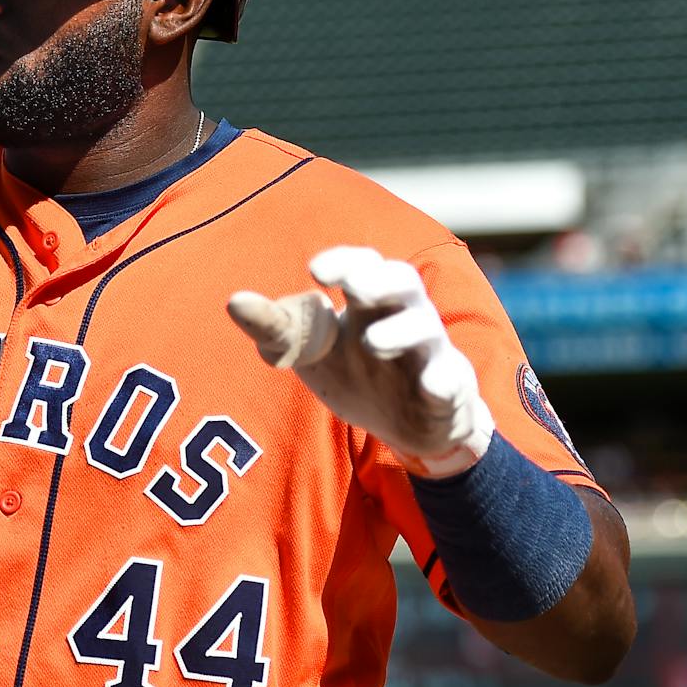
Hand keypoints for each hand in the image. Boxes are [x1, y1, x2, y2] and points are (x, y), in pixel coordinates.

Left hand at [227, 245, 494, 476]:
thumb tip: (233, 301)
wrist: (404, 424)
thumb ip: (274, 327)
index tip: (314, 271)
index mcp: (369, 302)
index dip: (343, 262)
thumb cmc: (354, 372)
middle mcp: (404, 316)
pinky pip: (452, 381)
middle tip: (353, 287)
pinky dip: (443, 381)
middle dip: (379, 280)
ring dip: (400, 331)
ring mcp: (429, 352)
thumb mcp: (311, 351)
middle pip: (403, 281)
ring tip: (372, 342)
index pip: (363, 265)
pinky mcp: (448, 389)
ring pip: (426, 327)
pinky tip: (431, 386)